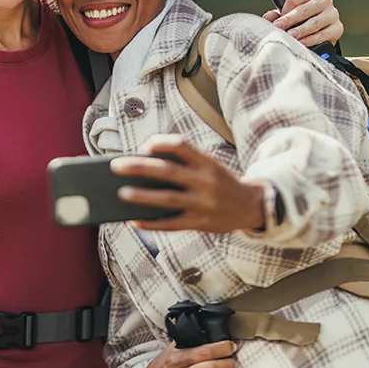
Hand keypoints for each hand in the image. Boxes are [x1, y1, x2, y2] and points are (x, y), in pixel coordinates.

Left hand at [112, 135, 265, 232]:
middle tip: (116, 166)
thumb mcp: (210, 167)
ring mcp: (203, 204)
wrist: (252, 207)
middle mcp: (206, 182)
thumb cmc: (221, 183)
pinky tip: (135, 220)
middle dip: (140, 167)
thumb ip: (185, 164)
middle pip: (168, 172)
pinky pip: (171, 224)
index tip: (144, 145)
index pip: (182, 146)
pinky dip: (152, 223)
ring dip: (142, 196)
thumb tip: (145, 166)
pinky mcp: (200, 223)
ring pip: (167, 199)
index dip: (161, 143)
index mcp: (208, 163)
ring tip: (121, 193)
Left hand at [262, 0, 342, 46]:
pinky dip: (312, 39)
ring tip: (290, 36)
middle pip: (304, 10)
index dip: (284, 9)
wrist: (321, 30)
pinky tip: (302, 43)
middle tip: (279, 28)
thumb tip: (268, 18)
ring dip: (301, 30)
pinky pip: (323, 34)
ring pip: (314, 22)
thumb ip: (277, 14)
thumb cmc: (303, 19)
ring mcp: (332, 14)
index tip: (277, 20)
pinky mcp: (338, 28)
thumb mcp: (289, 14)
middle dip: (289, 20)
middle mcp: (324, 0)